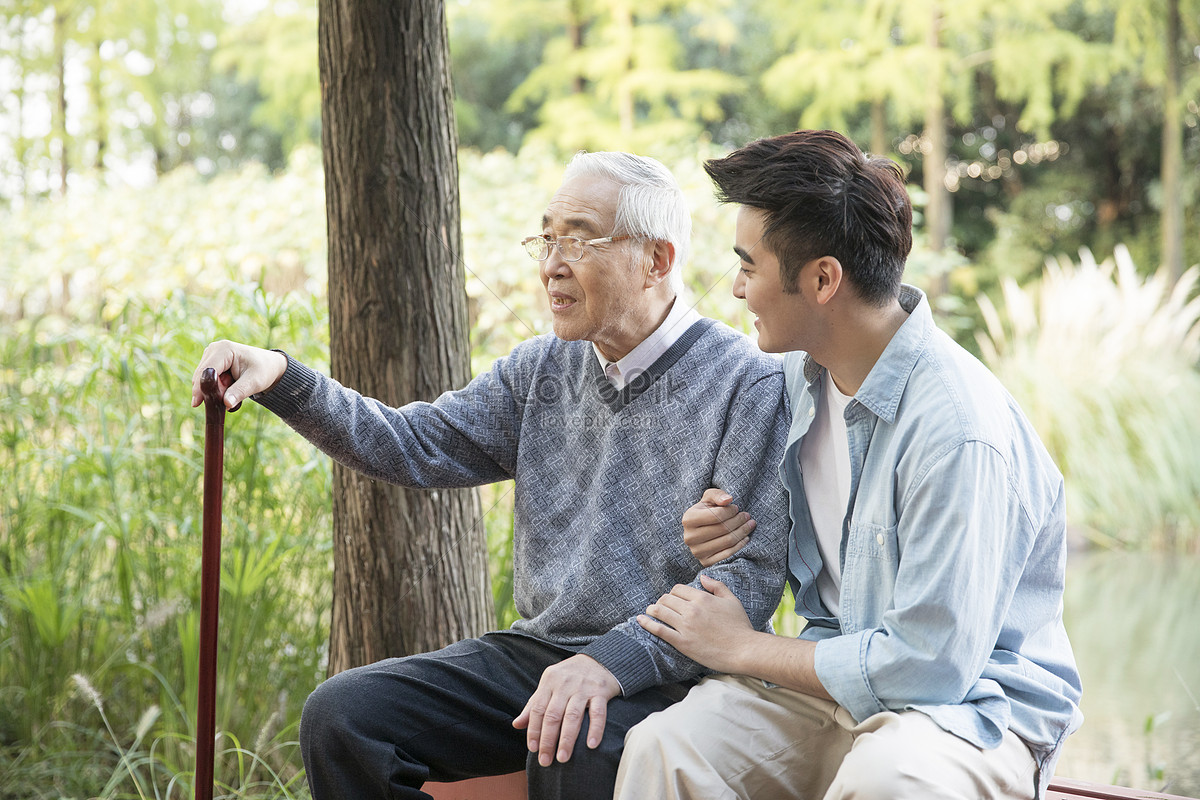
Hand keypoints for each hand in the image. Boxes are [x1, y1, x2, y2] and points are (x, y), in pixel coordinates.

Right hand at [190, 340, 287, 410]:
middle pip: (202, 375)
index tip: (197, 403)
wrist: (269, 365)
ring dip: (213, 390)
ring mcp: (211, 355)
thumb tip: (226, 403)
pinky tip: (227, 390)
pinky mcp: (211, 362)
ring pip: (203, 379)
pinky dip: (215, 388)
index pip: (206, 370)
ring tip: (231, 392)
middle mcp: (214, 349)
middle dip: (209, 390)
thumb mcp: (255, 382)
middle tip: (224, 402)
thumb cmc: (264, 371)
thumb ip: (239, 392)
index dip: (201, 387)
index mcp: (224, 349)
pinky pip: (207, 379)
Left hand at [512, 654, 620, 766]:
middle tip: (545, 761)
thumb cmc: (570, 676)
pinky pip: (598, 713)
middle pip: (553, 715)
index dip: (533, 730)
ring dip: (567, 739)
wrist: (599, 660)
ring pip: (573, 716)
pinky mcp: (601, 692)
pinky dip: (595, 729)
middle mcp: (565, 684)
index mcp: (549, 681)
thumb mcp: (549, 685)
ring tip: (563, 758)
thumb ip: (534, 704)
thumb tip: (516, 724)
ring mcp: (583, 688)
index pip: (538, 709)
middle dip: (548, 740)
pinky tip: (591, 745)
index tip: (533, 749)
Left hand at [639, 575, 757, 673]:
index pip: (677, 589)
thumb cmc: (740, 626)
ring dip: (652, 610)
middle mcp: (691, 610)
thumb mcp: (731, 601)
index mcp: (702, 598)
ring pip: (660, 611)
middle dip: (662, 601)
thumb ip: (716, 586)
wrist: (744, 650)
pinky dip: (647, 623)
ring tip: (650, 611)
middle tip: (661, 606)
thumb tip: (702, 577)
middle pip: (666, 599)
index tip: (673, 599)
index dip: (673, 593)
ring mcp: (685, 627)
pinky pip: (659, 630)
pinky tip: (641, 620)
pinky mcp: (682, 643)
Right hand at [682, 488, 755, 565]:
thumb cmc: (706, 512)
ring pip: (728, 541)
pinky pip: (728, 554)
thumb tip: (728, 500)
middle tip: (747, 516)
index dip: (731, 511)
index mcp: (688, 519)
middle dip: (739, 521)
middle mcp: (690, 537)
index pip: (716, 515)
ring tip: (749, 524)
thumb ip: (718, 495)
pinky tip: (745, 538)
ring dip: (743, 532)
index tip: (737, 508)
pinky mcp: (706, 562)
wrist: (699, 531)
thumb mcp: (709, 499)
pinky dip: (740, 545)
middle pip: (723, 528)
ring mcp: (697, 552)